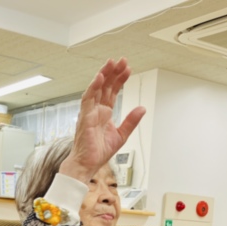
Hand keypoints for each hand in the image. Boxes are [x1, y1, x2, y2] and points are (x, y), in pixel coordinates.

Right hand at [60, 58, 145, 181]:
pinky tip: (100, 77)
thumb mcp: (121, 135)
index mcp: (104, 113)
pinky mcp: (84, 118)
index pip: (112, 91)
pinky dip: (93, 87)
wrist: (86, 165)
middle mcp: (96, 110)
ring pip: (96, 88)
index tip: (128, 69)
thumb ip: (131, 121)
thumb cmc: (98, 152)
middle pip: (104, 86)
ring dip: (103, 75)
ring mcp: (89, 112)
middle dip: (113, 72)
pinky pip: (87, 99)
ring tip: (112, 63)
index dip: (120, 80)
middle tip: (122, 60)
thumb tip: (142, 108)